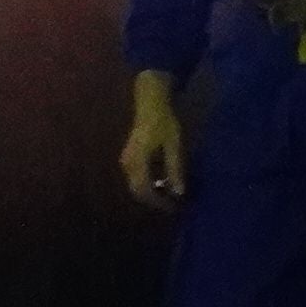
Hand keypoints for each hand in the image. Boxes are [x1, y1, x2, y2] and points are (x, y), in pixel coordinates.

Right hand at [121, 72, 189, 202]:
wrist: (149, 99)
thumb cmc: (163, 119)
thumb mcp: (173, 144)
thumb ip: (175, 168)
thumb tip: (179, 192)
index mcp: (137, 161)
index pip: (144, 191)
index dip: (158, 202)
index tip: (173, 207)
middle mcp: (127, 163)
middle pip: (137, 191)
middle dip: (154, 200)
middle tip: (172, 204)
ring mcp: (126, 159)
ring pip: (136, 184)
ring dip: (151, 192)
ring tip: (169, 194)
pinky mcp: (129, 156)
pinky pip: (136, 176)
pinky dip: (148, 183)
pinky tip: (162, 181)